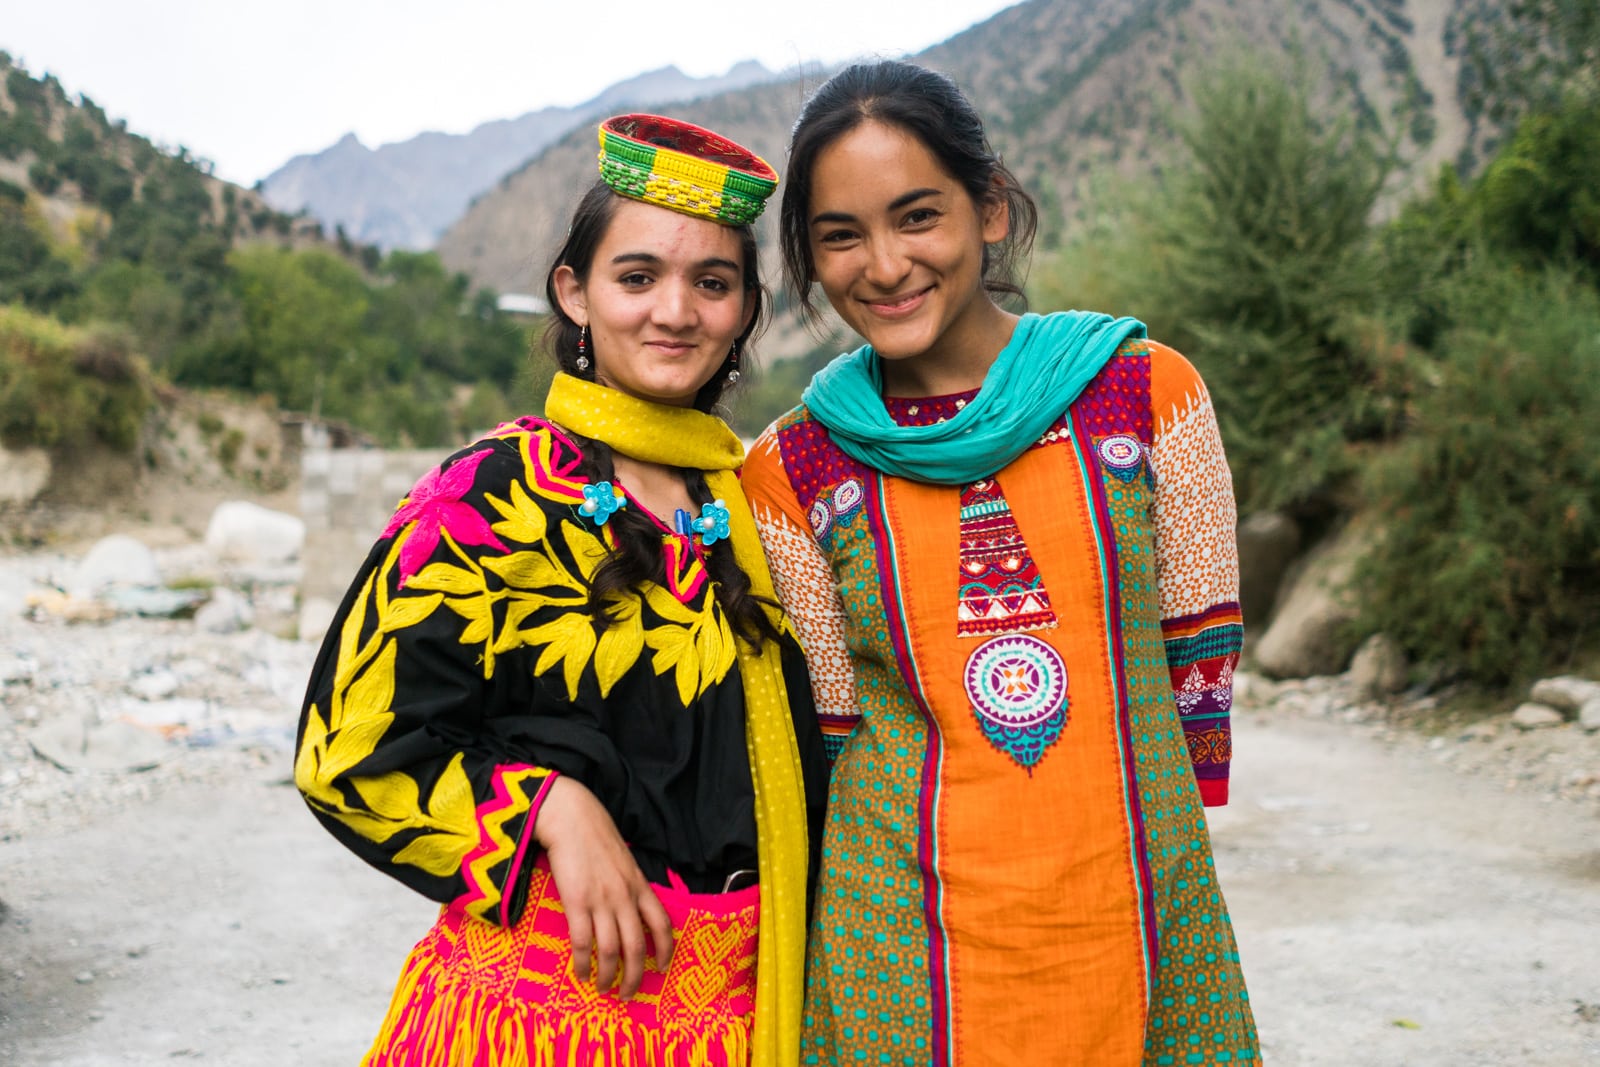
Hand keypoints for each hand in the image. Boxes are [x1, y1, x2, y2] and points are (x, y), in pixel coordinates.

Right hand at [532, 776, 674, 998]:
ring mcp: (601, 900)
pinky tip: (581, 973)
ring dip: (608, 976)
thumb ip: (630, 885)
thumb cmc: (595, 837)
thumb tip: (631, 908)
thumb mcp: (624, 861)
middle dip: (634, 976)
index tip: (662, 969)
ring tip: (603, 989)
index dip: (665, 950)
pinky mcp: (576, 902)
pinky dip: (583, 962)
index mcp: (640, 885)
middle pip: (637, 947)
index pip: (662, 924)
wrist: (571, 818)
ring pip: (611, 950)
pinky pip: (582, 942)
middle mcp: (625, 896)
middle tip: (628, 994)